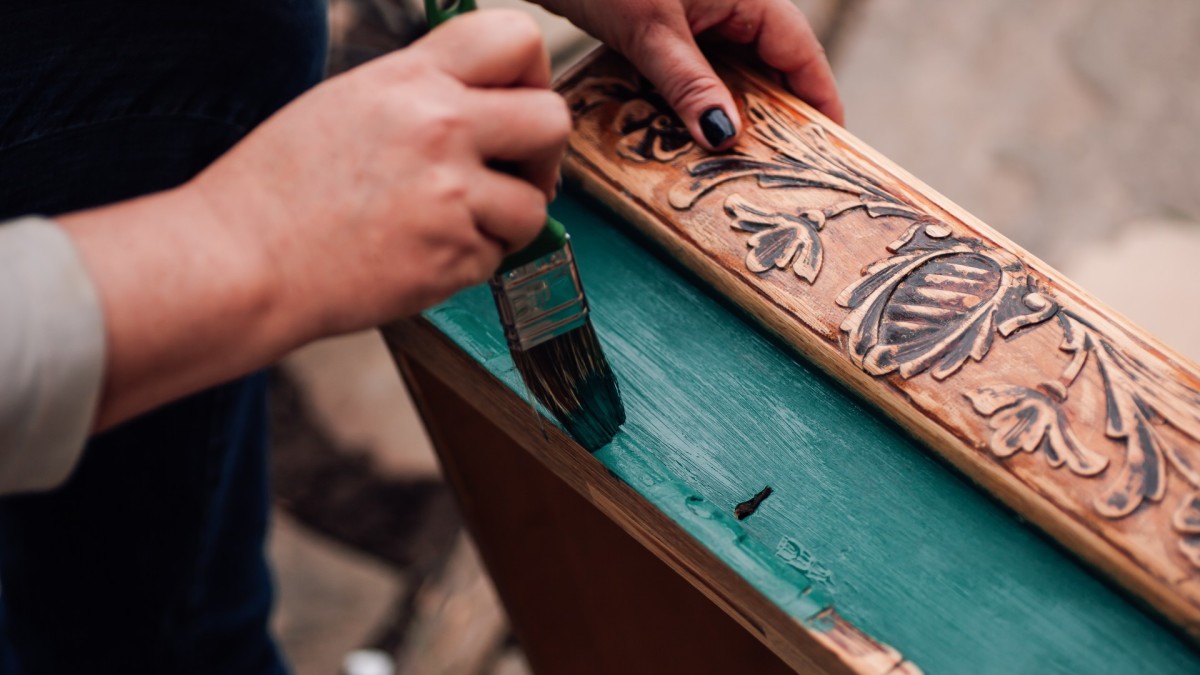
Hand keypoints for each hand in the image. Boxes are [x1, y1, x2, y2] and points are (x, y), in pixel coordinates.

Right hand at [194, 8, 569, 337]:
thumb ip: (421, 91)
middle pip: (553, 120)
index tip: (517, 105)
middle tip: (513, 173)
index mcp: (411, 78)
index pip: (518, 38)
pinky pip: (498, 255)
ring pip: (534, 203)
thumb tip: (486, 102)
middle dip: (543, 152)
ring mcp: (451, 195)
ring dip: (507, 218)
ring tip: (456, 223)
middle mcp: (440, 127)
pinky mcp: (453, 257)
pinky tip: (423, 252)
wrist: (241, 261)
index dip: (532, 75)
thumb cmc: (279, 189)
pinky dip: (473, 259)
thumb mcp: (348, 102)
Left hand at [538, 0, 842, 149]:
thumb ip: (690, 84)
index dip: (820, 104)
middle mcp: (733, 6)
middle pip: (771, 71)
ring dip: (731, 118)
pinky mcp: (669, 30)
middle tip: (780, 176)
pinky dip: (697, 106)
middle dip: (776, 121)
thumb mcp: (652, 33)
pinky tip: (690, 140)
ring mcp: (701, 18)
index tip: (832, 151)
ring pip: (732, 76)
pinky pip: (697, 74)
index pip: (802, 56)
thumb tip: (725, 137)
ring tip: (737, 169)